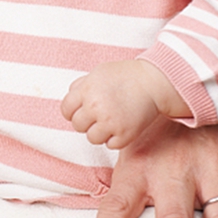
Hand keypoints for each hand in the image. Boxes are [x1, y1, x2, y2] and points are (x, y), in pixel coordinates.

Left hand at [61, 60, 185, 148]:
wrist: (152, 82)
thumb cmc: (125, 76)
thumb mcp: (98, 73)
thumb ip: (81, 86)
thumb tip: (70, 99)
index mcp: (87, 90)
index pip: (66, 110)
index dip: (73, 111)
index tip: (84, 110)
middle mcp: (95, 107)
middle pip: (78, 126)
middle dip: (87, 122)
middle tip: (101, 114)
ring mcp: (110, 122)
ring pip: (92, 138)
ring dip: (100, 132)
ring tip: (112, 120)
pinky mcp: (124, 135)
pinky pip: (110, 145)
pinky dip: (116, 138)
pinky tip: (123, 124)